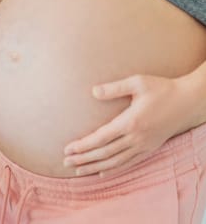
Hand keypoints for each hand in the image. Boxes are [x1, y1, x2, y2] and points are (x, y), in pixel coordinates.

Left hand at [63, 74, 199, 176]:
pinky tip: (101, 173)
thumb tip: (93, 92)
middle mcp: (136, 138)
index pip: (101, 138)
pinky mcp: (150, 148)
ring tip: (78, 171)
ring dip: (95, 167)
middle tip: (65, 162)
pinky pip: (129, 163)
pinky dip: (114, 169)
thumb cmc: (162, 88)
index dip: (83, 146)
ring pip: (115, 162)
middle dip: (84, 159)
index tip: (67, 149)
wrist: (189, 101)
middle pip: (105, 153)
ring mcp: (144, 145)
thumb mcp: (138, 82)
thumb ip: (115, 88)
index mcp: (131, 122)